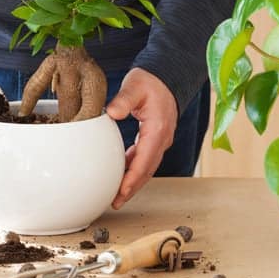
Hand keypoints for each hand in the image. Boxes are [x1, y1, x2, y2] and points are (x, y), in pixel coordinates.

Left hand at [106, 68, 177, 208]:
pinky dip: (133, 168)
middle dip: (132, 188)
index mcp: (157, 130)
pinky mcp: (154, 138)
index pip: (145, 161)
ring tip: (116, 195)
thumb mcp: (134, 87)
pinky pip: (144, 158)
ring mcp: (159, 140)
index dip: (133, 179)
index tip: (121, 193)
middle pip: (147, 170)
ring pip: (146, 167)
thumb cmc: (150, 81)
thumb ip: (124, 100)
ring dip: (133, 181)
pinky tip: (120, 173)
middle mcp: (161, 139)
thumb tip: (112, 113)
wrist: (166, 75)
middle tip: (115, 202)